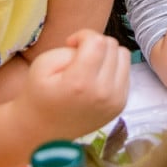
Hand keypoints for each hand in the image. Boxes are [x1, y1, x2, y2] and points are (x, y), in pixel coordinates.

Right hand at [14, 29, 129, 140]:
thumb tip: (90, 46)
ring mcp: (115, 100)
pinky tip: (97, 77)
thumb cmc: (40, 94)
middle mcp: (103, 93)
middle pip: (112, 46)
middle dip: (94, 44)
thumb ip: (68, 49)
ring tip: (90, 65)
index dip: (83, 35)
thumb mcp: (43, 64)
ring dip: (107, 54)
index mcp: (80, 83)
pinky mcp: (121, 104)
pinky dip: (113, 68)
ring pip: (123, 55)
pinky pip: (126, 71)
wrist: (45, 130)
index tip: (71, 44)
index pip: (98, 42)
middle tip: (78, 57)